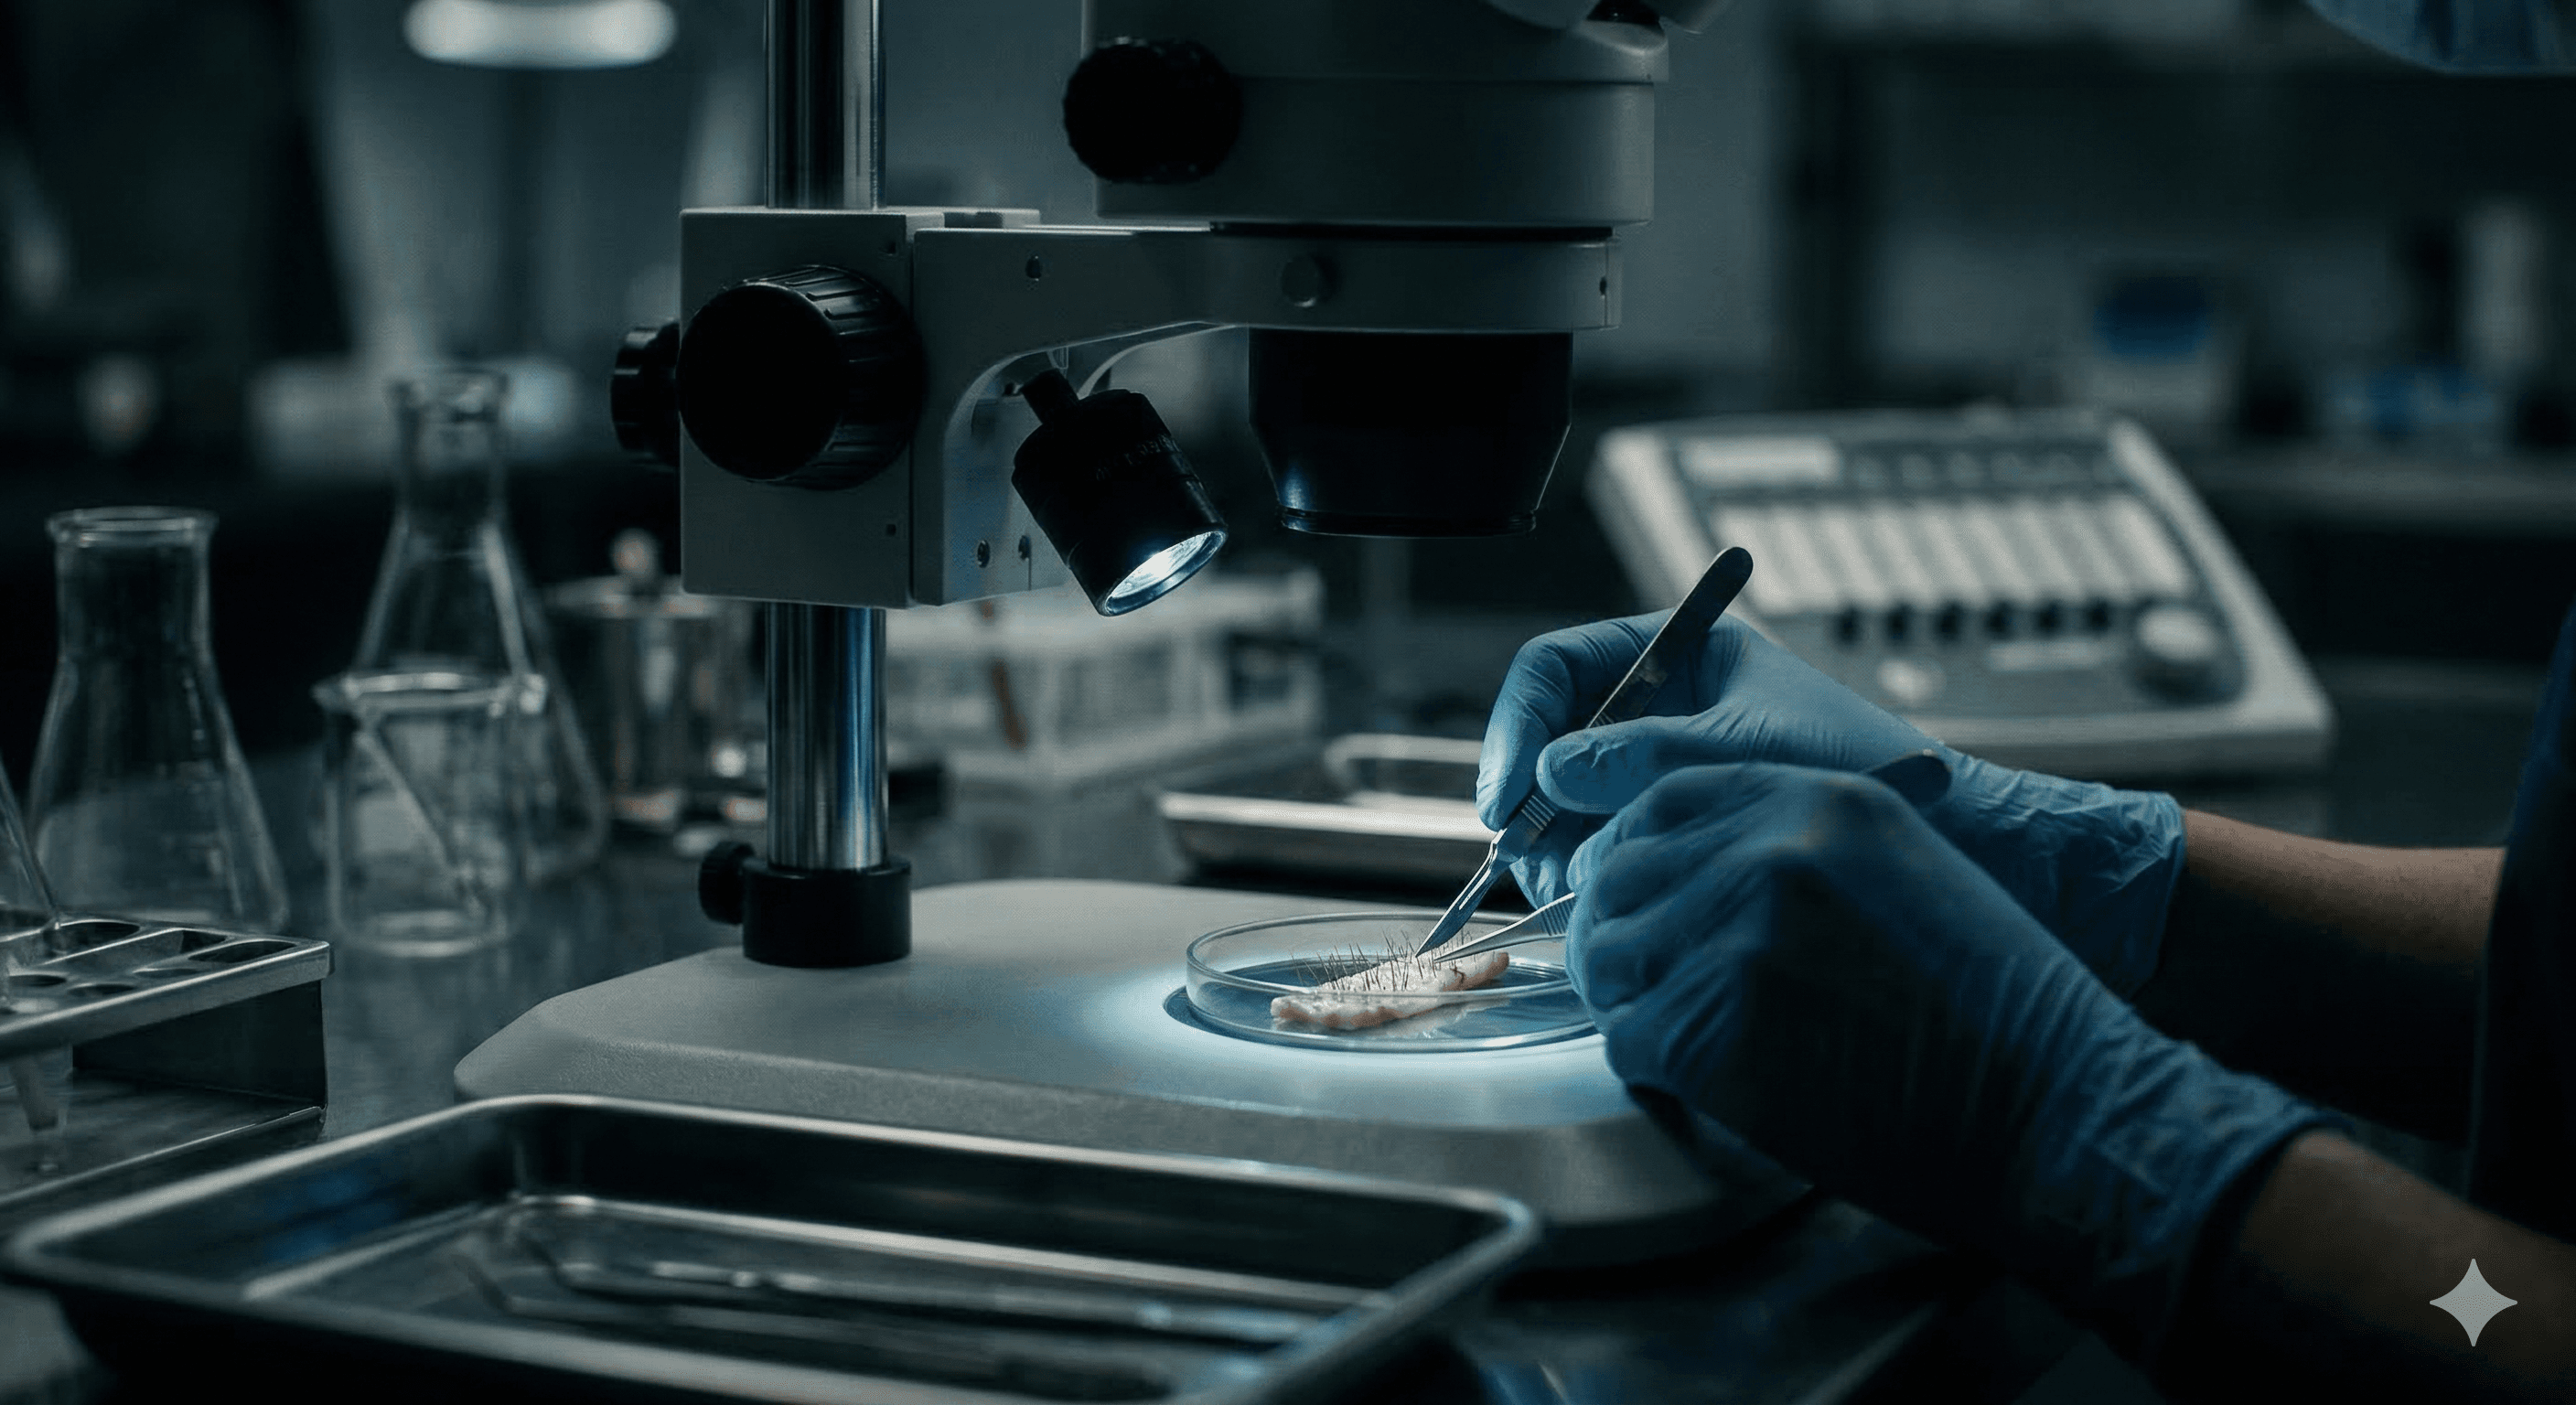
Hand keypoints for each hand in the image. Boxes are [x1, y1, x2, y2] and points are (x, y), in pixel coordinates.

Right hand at [1480, 613, 2184, 995]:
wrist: (1952, 836)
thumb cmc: (1867, 772)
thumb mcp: (1749, 752)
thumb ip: (1650, 757)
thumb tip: (1555, 772)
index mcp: (1680, 654)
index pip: (1558, 666)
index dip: (1520, 724)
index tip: (1515, 790)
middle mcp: (1661, 707)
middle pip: (1549, 738)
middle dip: (1533, 799)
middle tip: (1533, 858)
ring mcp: (1662, 771)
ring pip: (1566, 803)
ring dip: (1558, 845)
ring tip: (1583, 887)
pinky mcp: (1674, 830)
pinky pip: (1601, 846)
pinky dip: (1590, 874)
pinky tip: (1610, 900)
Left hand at [1570, 763, 2327, 1362]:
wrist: (2060, 1104)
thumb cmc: (2001, 1011)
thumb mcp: (1908, 875)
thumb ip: (1803, 855)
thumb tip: (1697, 878)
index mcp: (1822, 802)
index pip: (1665, 800)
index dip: (1634, 854)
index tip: (1631, 894)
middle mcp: (1772, 851)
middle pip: (1621, 875)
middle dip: (1620, 932)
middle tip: (1643, 981)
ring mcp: (1738, 934)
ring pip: (1611, 956)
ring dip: (1633, 999)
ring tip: (1685, 1033)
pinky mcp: (1715, 1024)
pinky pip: (1628, 1039)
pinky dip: (1655, 1067)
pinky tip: (1712, 1079)